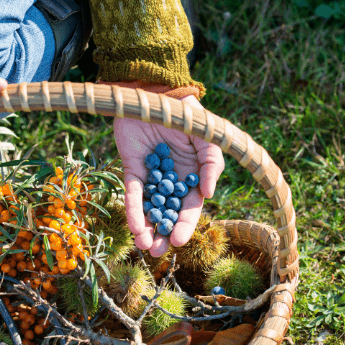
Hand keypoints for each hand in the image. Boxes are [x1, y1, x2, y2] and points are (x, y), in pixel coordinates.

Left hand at [114, 95, 224, 256]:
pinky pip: (133, 194)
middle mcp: (171, 182)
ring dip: (146, 229)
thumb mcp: (207, 138)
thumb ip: (212, 164)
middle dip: (163, 234)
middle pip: (167, 214)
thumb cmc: (185, 114)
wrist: (155, 91)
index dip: (184, 226)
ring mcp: (151, 177)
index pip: (189, 208)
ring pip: (149, 209)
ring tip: (144, 246)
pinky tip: (133, 227)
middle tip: (157, 253)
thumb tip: (208, 194)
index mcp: (192, 177)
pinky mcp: (132, 169)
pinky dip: (133, 211)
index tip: (178, 242)